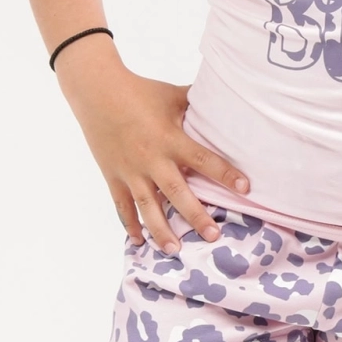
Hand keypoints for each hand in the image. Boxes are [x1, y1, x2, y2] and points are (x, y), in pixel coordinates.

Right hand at [61, 60, 249, 254]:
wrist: (96, 91)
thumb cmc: (139, 91)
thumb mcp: (172, 96)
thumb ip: (196, 104)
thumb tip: (224, 100)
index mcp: (170, 138)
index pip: (202, 159)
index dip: (224, 174)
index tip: (245, 188)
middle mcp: (152, 159)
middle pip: (177, 193)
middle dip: (196, 216)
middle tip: (213, 236)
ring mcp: (130, 171)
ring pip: (148, 207)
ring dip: (161, 230)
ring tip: (175, 249)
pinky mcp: (113, 176)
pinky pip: (121, 206)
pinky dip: (129, 224)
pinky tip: (137, 240)